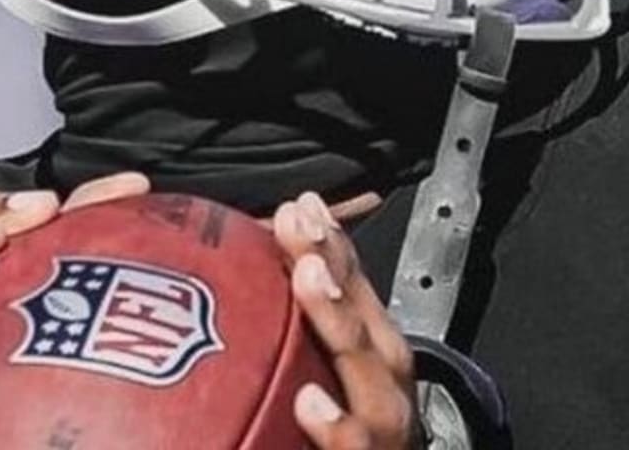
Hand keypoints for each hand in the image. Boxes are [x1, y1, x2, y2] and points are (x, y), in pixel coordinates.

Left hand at [273, 192, 421, 449]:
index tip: (302, 203)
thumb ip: (300, 327)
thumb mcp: (332, 374)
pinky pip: (354, 447)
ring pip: (368, 371)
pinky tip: (309, 404)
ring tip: (310, 281)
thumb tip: (244, 267)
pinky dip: (336, 426)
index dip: (331, 242)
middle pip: (363, 315)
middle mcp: (384, 384)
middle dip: (336, 266)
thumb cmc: (354, 436)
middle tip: (302, 230)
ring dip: (339, 319)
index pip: (354, 286)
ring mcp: (381, 427)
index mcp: (373, 351)